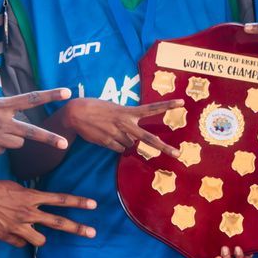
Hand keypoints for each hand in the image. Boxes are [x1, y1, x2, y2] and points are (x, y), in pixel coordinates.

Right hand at [0, 169, 96, 246]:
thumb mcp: (14, 188)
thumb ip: (28, 198)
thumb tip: (36, 205)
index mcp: (30, 197)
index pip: (60, 199)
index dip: (78, 202)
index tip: (94, 204)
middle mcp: (28, 213)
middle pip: (59, 222)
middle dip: (78, 228)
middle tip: (92, 233)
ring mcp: (17, 226)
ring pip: (41, 240)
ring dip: (40, 238)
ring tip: (32, 232)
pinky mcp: (6, 236)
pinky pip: (20, 244)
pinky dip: (18, 240)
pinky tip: (10, 232)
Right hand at [61, 97, 182, 157]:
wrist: (75, 113)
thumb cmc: (96, 108)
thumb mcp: (115, 109)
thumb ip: (127, 120)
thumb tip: (134, 140)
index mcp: (128, 111)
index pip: (151, 108)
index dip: (167, 105)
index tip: (182, 103)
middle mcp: (125, 124)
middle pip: (148, 138)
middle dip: (164, 147)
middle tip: (178, 154)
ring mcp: (117, 134)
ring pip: (130, 145)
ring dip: (125, 141)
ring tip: (112, 130)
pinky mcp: (108, 143)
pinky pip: (119, 149)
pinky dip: (116, 146)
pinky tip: (106, 137)